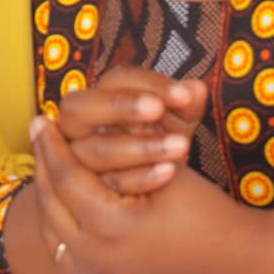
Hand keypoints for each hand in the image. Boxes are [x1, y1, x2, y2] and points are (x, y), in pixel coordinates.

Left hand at [29, 114, 273, 273]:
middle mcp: (96, 261)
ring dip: (49, 194)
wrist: (244, 265)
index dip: (52, 144)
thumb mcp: (163, 167)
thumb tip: (78, 104)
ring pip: (53, 231)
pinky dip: (62, 223)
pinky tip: (64, 199)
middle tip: (38, 135)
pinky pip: (67, 253)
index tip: (41, 118)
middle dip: (44, 166)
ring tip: (48, 163)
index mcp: (111, 228)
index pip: (65, 177)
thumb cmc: (209, 211)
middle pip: (51, 205)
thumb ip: (119, 139)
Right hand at [54, 67, 206, 195]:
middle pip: (79, 108)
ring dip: (139, 146)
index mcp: (100, 98)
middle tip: (158, 109)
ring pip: (95, 150)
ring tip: (181, 146)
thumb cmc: (159, 147)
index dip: (150, 84)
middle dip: (120, 106)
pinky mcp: (86, 192)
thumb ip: (185, 106)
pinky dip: (140, 178)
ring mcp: (77, 160)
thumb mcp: (176, 123)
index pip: (115, 80)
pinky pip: (106, 183)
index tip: (184, 95)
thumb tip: (197, 89)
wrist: (151, 192)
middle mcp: (77, 126)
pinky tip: (170, 172)